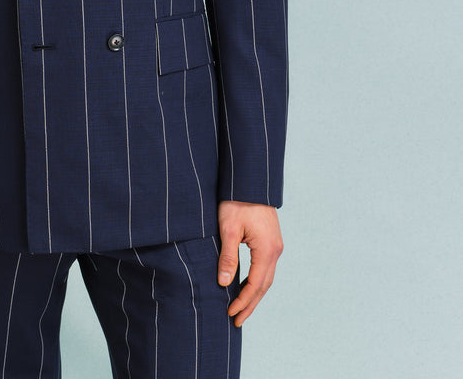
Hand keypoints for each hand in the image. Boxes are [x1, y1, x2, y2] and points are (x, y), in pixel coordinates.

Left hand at [217, 201, 282, 326]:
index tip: (230, 314)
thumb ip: (228, 257)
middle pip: (264, 286)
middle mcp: (276, 250)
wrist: (249, 180)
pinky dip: (256, 281)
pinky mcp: (271, 240)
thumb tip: (224, 283)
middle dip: (250, 304)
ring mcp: (276, 245)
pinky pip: (265, 268)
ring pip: (266, 278)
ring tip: (240, 309)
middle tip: (236, 321)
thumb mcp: (228, 228)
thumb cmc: (236, 201)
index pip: (255, 285)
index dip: (243, 302)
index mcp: (267, 250)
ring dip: (254, 294)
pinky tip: (245, 286)